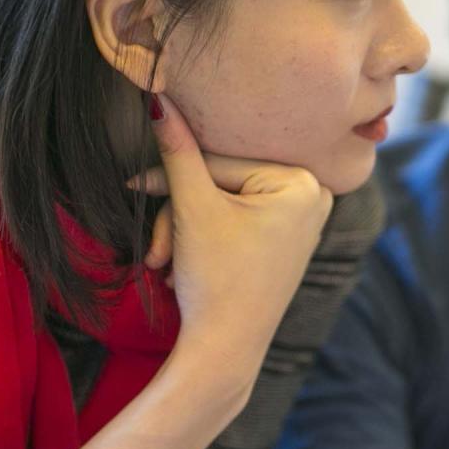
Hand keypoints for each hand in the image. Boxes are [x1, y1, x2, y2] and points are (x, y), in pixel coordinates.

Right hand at [127, 94, 332, 405]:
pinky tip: (184, 267)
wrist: (223, 353)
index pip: (221, 161)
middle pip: (222, 182)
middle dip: (180, 215)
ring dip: (184, 230)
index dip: (173, 178)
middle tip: (155, 250)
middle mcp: (315, 197)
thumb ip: (177, 151)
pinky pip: (235, 221)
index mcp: (304, 182)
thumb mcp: (192, 208)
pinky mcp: (285, 242)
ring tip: (166, 264)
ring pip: (222, 203)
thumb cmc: (214, 280)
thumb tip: (156, 95)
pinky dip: (203, 240)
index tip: (133, 186)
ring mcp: (302, 222)